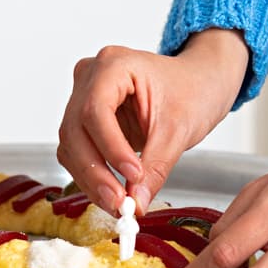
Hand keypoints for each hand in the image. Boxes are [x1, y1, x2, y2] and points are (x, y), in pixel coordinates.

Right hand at [57, 29, 247, 213]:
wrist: (197, 83)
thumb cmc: (192, 91)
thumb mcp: (179, 130)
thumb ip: (155, 167)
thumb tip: (136, 203)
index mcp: (114, 64)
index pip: (96, 109)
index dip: (110, 147)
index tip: (133, 175)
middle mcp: (90, 76)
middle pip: (76, 129)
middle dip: (95, 171)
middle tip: (118, 202)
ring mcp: (82, 96)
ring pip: (71, 144)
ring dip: (90, 178)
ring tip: (117, 203)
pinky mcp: (83, 118)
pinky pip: (76, 150)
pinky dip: (91, 174)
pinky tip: (110, 191)